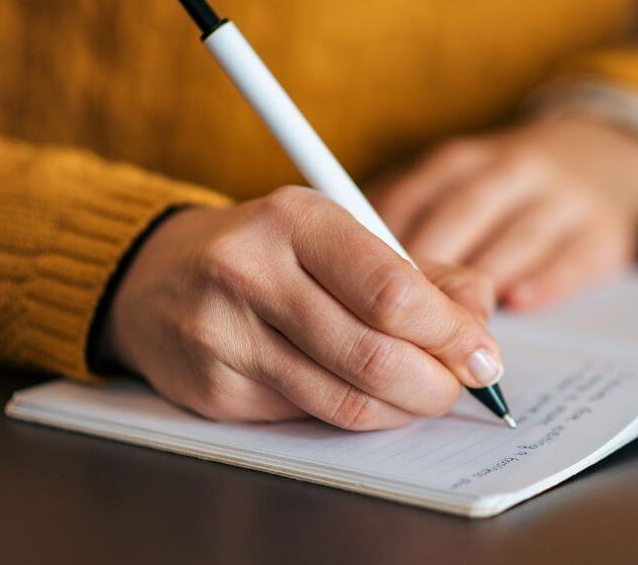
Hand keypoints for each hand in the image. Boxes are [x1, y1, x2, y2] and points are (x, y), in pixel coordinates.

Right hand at [97, 186, 501, 430]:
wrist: (155, 277)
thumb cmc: (271, 253)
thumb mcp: (342, 237)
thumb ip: (420, 272)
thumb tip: (480, 314)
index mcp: (296, 219)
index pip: (393, 291)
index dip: (451, 333)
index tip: (482, 353)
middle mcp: (252, 272)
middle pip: (374, 354)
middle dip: (436, 382)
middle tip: (460, 385)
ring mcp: (225, 335)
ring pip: (345, 399)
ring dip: (403, 408)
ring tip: (423, 395)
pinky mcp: (213, 390)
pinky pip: (310, 419)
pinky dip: (357, 415)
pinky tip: (368, 397)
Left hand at [369, 115, 637, 310]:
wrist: (603, 155)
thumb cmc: (505, 188)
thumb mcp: (455, 185)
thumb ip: (407, 219)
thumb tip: (344, 270)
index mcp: (463, 161)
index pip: (414, 198)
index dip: (384, 245)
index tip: (359, 286)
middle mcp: (513, 170)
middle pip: (462, 218)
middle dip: (430, 271)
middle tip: (401, 321)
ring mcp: (563, 199)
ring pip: (515, 238)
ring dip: (482, 282)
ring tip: (453, 327)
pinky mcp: (605, 232)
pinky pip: (572, 258)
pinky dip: (543, 281)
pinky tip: (517, 303)